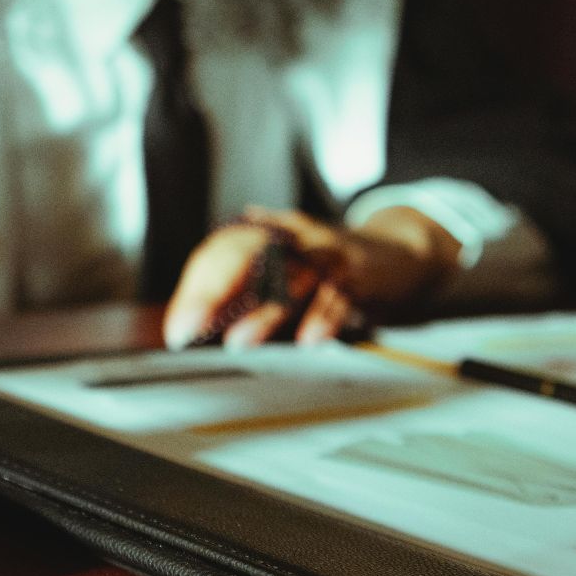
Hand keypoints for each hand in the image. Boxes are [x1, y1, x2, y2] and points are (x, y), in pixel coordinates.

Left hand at [161, 205, 461, 349]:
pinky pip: (339, 294)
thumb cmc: (323, 266)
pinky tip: (309, 339)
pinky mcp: (359, 273)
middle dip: (214, 292)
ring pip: (290, 276)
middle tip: (192, 327)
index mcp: (266, 232)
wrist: (395, 254)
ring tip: (238, 342)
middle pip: (246, 255)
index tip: (180, 329)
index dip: (195, 290)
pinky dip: (323, 316)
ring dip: (264, 311)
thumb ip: (234, 290)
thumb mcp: (278, 269)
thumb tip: (183, 322)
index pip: (220, 253)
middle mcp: (292, 236)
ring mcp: (326, 252)